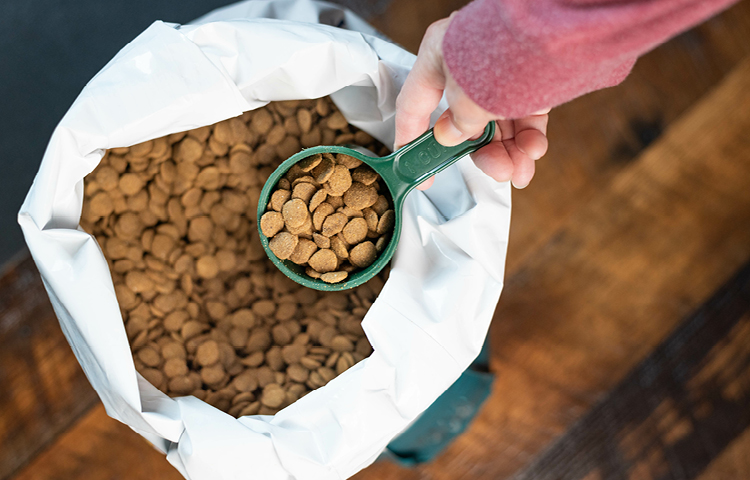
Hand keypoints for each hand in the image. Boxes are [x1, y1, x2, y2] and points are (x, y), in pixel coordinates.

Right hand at [395, 17, 549, 189]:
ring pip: (499, 121)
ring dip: (509, 151)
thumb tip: (450, 135)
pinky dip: (528, 136)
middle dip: (484, 152)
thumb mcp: (467, 97)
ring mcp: (499, 68)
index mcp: (438, 57)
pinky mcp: (529, 75)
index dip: (411, 141)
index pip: (414, 105)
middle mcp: (466, 62)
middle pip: (466, 120)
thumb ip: (457, 122)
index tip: (418, 170)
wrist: (559, 26)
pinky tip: (533, 149)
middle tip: (496, 171)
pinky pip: (524, 113)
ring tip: (520, 171)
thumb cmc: (504, 47)